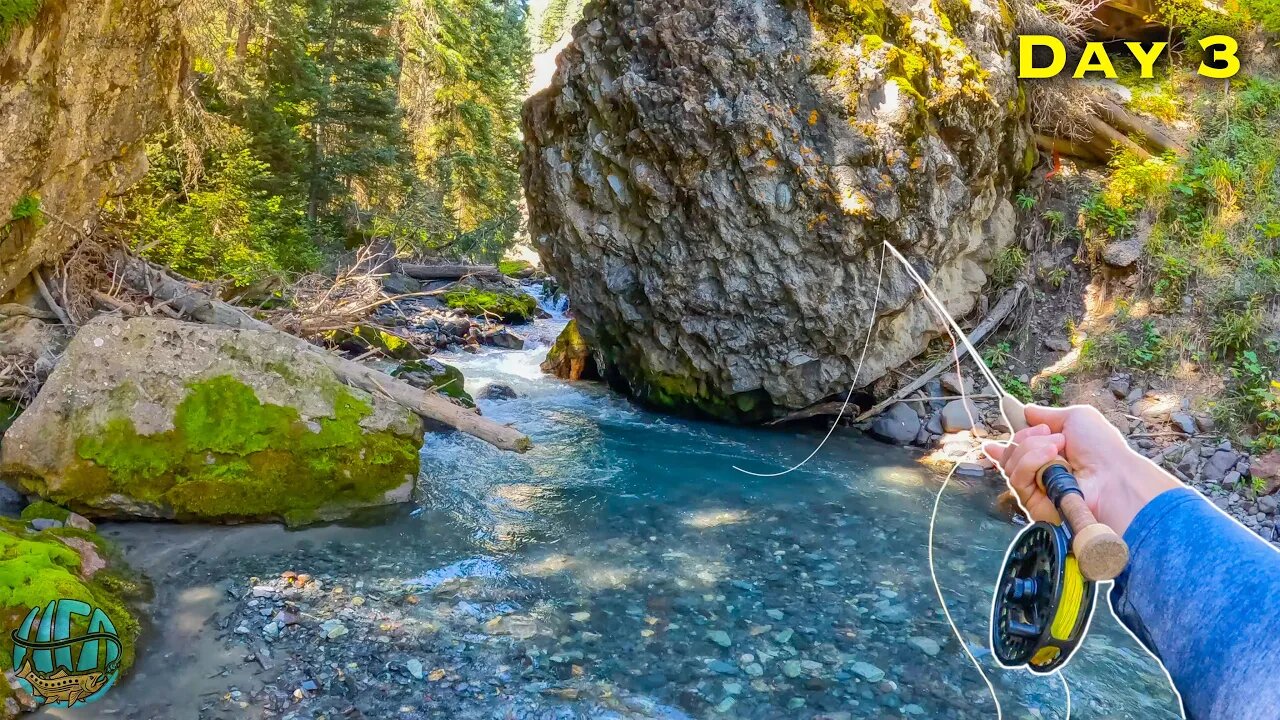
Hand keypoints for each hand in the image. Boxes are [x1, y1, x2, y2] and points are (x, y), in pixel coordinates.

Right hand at [983, 404, 1178, 534]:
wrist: (1112, 476)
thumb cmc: (1101, 448)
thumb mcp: (1076, 417)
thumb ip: (1047, 414)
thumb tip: (1025, 410)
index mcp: (1050, 453)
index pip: (1018, 453)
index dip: (1002, 449)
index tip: (990, 445)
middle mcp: (1041, 472)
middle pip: (1010, 452)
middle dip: (1026, 437)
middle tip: (1050, 435)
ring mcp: (1035, 488)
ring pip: (1010, 463)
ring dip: (1031, 448)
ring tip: (1058, 449)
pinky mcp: (1032, 504)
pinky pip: (1017, 477)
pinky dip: (1032, 462)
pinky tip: (1051, 458)